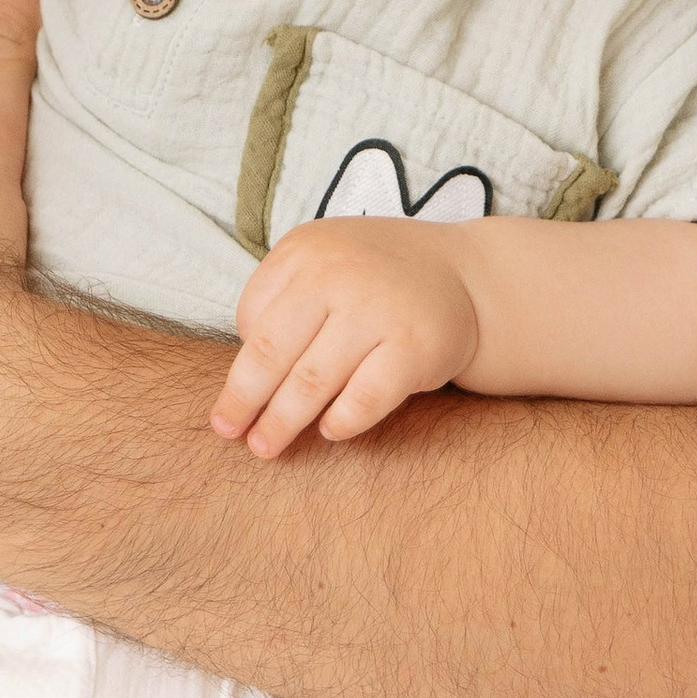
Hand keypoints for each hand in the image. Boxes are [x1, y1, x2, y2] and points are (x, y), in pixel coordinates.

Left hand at [213, 221, 480, 457]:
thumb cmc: (379, 282)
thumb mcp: (326, 266)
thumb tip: (244, 381)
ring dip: (282, 422)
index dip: (242, 360)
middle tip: (228, 432)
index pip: (252, 316)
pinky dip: (341, 422)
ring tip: (265, 447)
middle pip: (270, 352)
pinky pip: (363, 399)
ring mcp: (378, 309)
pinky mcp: (414, 347)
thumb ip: (284, 304)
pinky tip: (330, 432)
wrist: (468, 277)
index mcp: (306, 250)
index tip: (237, 394)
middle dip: (242, 400)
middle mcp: (338, 273)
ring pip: (311, 381)